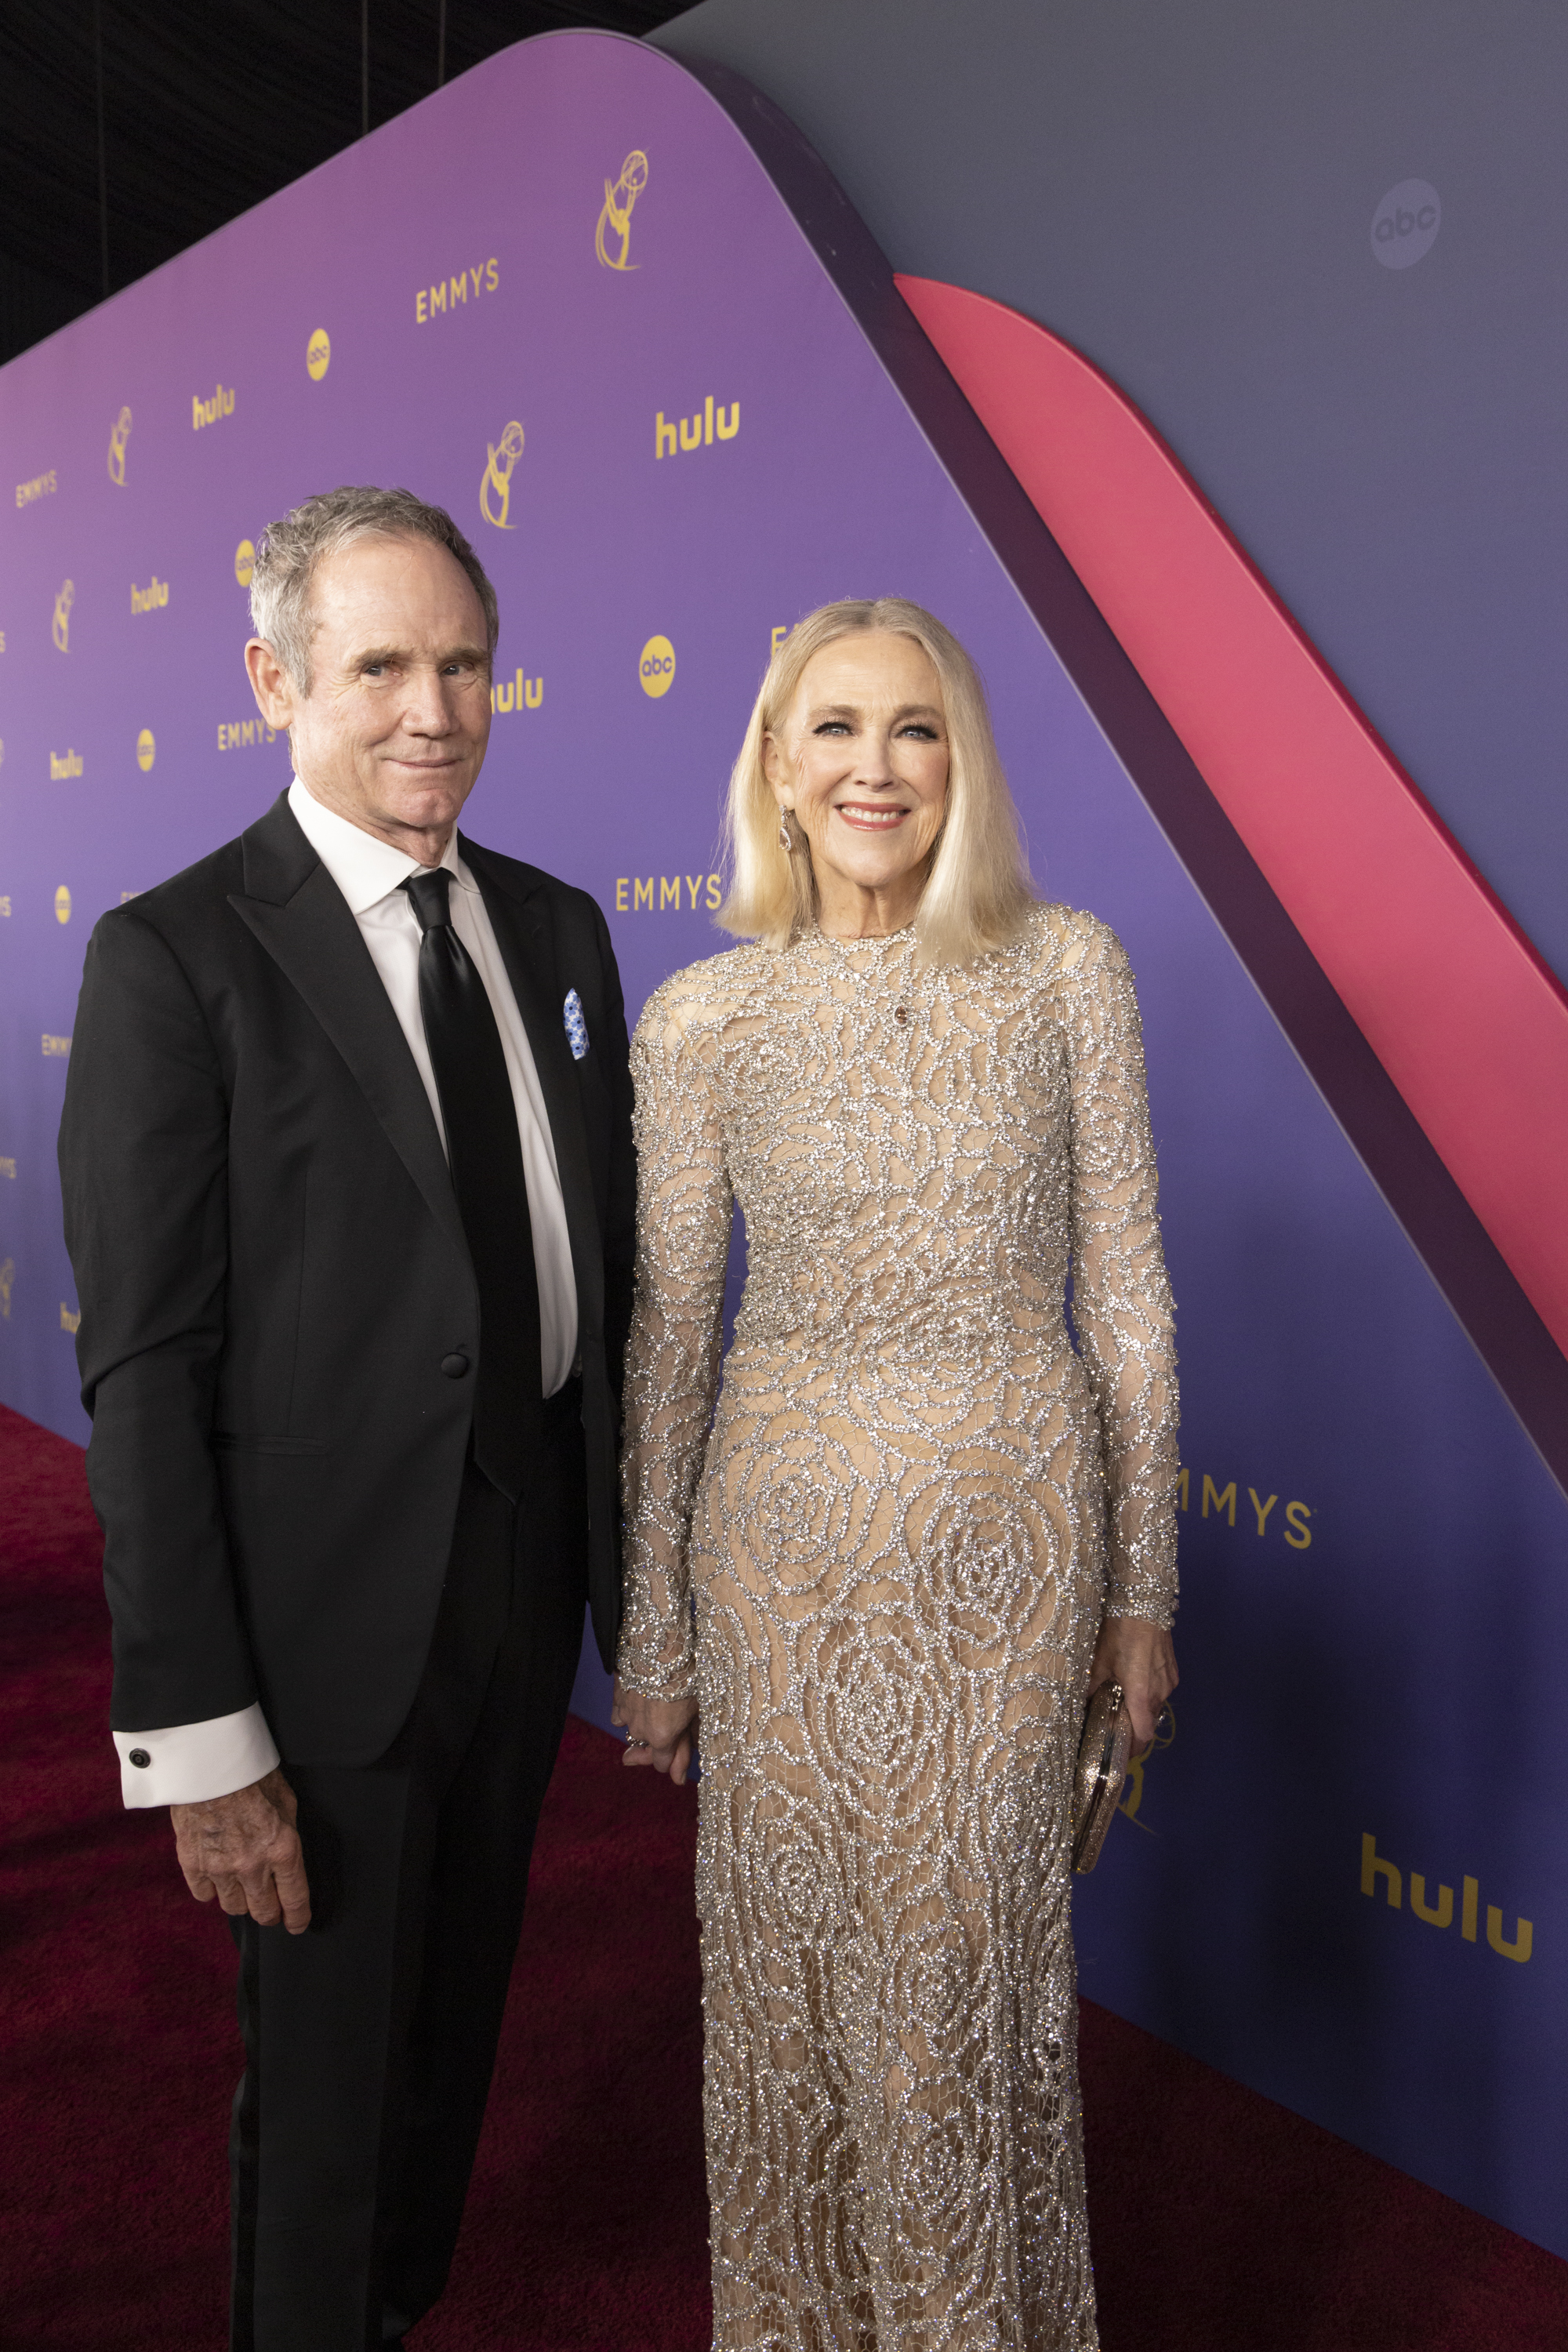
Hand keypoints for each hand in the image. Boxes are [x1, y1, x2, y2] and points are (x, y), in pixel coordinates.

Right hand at [171, 1766, 310, 1932]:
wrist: (208, 1762)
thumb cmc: (252, 1775)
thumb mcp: (286, 1801)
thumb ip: (288, 1834)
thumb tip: (287, 1857)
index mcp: (282, 1849)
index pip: (294, 1900)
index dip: (298, 1918)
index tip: (298, 1925)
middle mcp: (253, 1865)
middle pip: (263, 1912)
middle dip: (270, 1914)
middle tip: (270, 1909)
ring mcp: (220, 1868)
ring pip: (233, 1907)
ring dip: (241, 1900)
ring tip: (242, 1886)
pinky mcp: (192, 1865)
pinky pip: (205, 1895)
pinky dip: (212, 1890)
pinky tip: (217, 1877)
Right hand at [610, 1675, 697, 1786]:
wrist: (660, 1643)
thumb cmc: (686, 1674)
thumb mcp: (696, 1712)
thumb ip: (685, 1747)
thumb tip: (678, 1781)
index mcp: (662, 1737)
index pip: (663, 1765)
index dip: (674, 1757)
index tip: (681, 1743)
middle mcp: (640, 1730)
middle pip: (647, 1749)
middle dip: (659, 1742)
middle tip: (670, 1723)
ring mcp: (626, 1714)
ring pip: (634, 1731)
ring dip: (645, 1725)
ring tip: (660, 1704)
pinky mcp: (616, 1698)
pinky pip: (620, 1716)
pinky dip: (630, 1712)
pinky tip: (643, 1699)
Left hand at [1088, 1615, 1177, 1748]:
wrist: (1143, 1604)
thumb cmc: (1118, 1633)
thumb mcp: (1098, 1661)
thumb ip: (1092, 1688)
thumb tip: (1080, 1706)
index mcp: (1141, 1696)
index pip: (1143, 1735)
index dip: (1132, 1747)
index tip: (1119, 1751)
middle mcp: (1160, 1693)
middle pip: (1149, 1722)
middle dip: (1133, 1727)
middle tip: (1114, 1724)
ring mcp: (1170, 1681)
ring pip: (1156, 1705)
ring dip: (1141, 1708)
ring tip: (1122, 1700)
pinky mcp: (1174, 1669)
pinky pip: (1162, 1690)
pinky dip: (1149, 1693)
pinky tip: (1134, 1680)